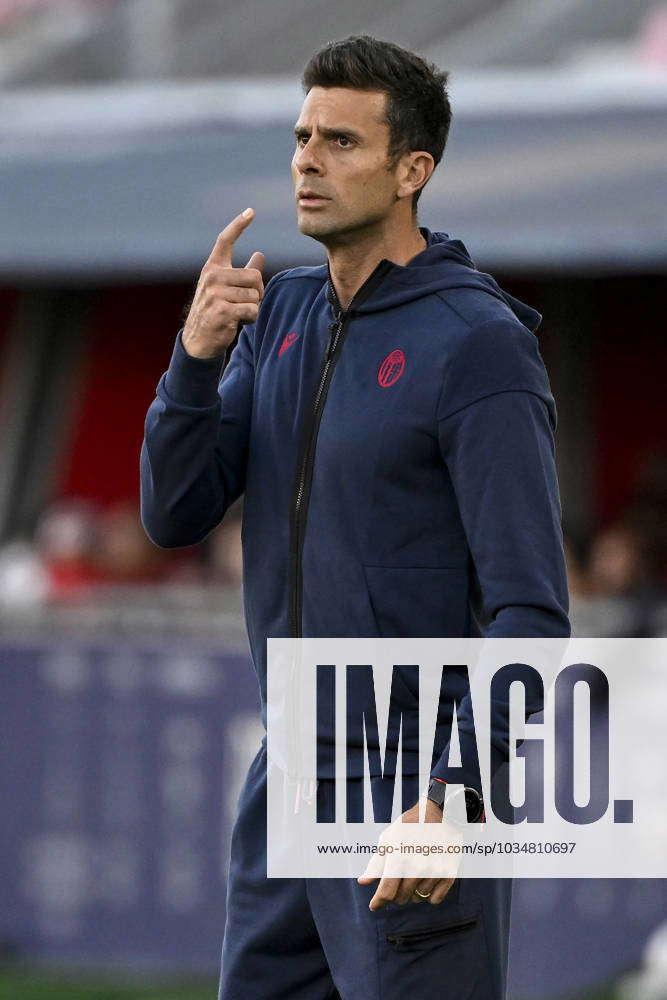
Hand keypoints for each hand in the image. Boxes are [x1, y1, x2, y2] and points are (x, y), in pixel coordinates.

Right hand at [182, 207, 264, 358]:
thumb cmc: (216, 311)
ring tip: (238, 313)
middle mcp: (212, 276)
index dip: (238, 225)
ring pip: (255, 295)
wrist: (199, 339)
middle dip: (258, 292)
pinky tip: (239, 322)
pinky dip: (251, 318)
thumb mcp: (227, 288)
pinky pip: (252, 310)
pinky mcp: (221, 311)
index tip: (251, 211)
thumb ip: (243, 272)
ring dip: (253, 308)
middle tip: (246, 303)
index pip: (225, 240)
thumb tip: (260, 255)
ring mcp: (215, 293)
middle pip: (254, 275)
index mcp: (213, 268)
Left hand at [357, 797, 461, 909]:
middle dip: (395, 893)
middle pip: (401, 898)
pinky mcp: (449, 874)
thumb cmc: (410, 825)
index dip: (378, 902)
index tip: (374, 906)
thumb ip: (376, 863)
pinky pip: (435, 899)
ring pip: (417, 898)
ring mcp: (435, 872)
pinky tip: (426, 881)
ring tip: (414, 874)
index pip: (387, 892)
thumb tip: (363, 882)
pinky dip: (429, 895)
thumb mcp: (389, 838)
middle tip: (398, 879)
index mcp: (399, 857)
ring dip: (412, 892)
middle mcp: (418, 867)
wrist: (441, 813)